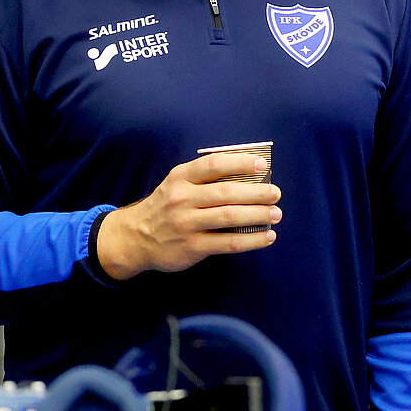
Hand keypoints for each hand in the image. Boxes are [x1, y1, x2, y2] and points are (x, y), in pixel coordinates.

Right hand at [96, 154, 280, 279]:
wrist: (135, 237)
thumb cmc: (165, 207)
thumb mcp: (176, 184)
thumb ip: (204, 179)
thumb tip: (248, 175)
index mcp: (181, 178)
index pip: (214, 165)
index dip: (241, 163)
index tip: (262, 166)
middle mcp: (182, 199)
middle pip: (227, 193)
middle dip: (257, 193)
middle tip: (275, 194)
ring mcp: (187, 224)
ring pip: (230, 217)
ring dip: (258, 215)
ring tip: (275, 214)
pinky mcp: (192, 247)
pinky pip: (228, 243)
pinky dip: (252, 240)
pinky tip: (267, 237)